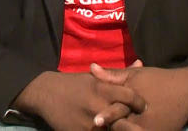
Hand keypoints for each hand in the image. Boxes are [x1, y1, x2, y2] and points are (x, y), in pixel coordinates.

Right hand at [13, 70, 146, 130]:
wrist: (45, 94)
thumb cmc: (73, 84)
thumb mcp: (93, 77)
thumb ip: (117, 74)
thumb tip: (140, 63)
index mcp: (101, 89)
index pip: (130, 97)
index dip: (139, 103)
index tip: (143, 106)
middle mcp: (97, 106)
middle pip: (124, 116)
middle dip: (132, 120)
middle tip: (137, 122)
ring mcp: (89, 122)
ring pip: (114, 130)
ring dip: (118, 128)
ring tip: (120, 126)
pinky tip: (105, 129)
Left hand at [91, 64, 187, 130]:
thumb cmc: (159, 81)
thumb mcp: (135, 76)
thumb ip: (112, 76)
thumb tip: (91, 68)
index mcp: (139, 111)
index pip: (118, 118)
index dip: (105, 117)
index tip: (95, 121)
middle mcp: (147, 127)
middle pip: (123, 129)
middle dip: (113, 126)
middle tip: (98, 124)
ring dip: (123, 129)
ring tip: (106, 129)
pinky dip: (132, 130)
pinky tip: (124, 127)